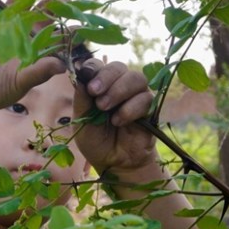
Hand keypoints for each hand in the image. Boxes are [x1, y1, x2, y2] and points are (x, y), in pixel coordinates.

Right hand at [0, 0, 66, 115]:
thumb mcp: (19, 83)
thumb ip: (39, 73)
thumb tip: (62, 65)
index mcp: (38, 45)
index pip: (61, 30)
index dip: (71, 25)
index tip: (78, 23)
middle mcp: (25, 28)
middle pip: (48, 8)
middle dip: (58, 2)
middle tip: (62, 2)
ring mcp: (6, 18)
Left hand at [73, 58, 156, 176]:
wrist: (114, 163)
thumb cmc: (96, 141)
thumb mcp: (82, 121)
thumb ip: (82, 99)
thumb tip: (79, 76)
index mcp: (99, 85)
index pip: (98, 65)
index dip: (93, 66)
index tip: (86, 75)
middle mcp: (118, 86)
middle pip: (119, 66)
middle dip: (106, 77)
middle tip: (95, 92)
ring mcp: (136, 95)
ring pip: (136, 78)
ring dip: (119, 90)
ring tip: (105, 108)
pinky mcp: (149, 108)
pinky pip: (146, 98)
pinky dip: (130, 108)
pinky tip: (119, 121)